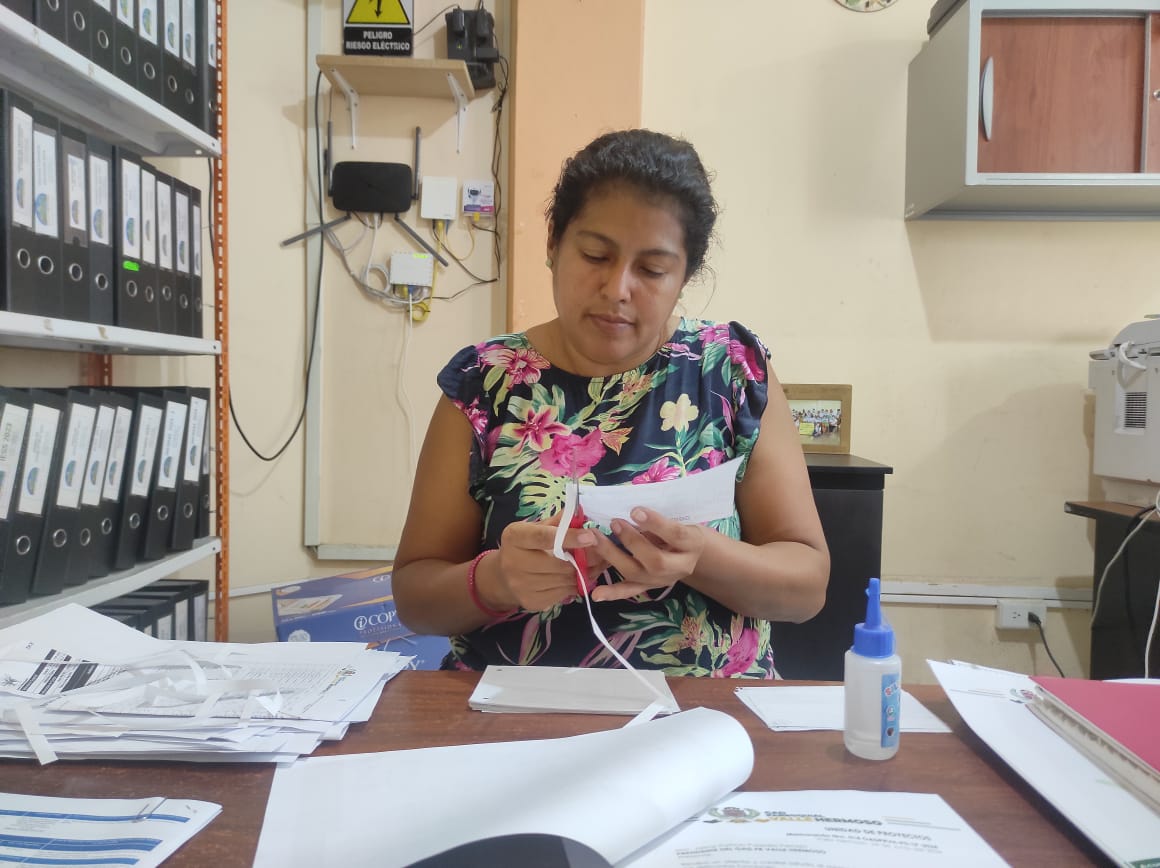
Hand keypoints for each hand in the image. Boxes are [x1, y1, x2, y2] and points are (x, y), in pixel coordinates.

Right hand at [490, 514, 602, 611]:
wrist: (503, 577)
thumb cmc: (524, 547)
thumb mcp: (535, 528)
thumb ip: (557, 522)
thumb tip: (581, 515)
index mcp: (515, 537)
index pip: (544, 537)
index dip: (569, 537)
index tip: (590, 537)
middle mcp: (513, 563)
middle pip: (558, 563)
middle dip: (583, 559)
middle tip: (601, 553)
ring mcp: (521, 586)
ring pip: (564, 580)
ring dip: (583, 572)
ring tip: (595, 564)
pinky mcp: (531, 602)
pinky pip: (563, 593)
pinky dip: (575, 585)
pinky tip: (580, 577)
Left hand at [588, 507, 707, 602]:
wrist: (693, 553)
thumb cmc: (681, 530)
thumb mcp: (680, 520)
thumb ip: (658, 521)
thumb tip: (632, 513)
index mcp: (692, 544)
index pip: (675, 535)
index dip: (655, 523)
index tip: (635, 511)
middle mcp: (680, 566)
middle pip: (656, 561)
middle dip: (631, 542)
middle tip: (614, 523)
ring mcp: (664, 580)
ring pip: (638, 574)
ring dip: (614, 556)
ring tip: (597, 539)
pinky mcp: (650, 587)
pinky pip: (631, 591)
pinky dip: (613, 592)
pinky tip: (596, 594)